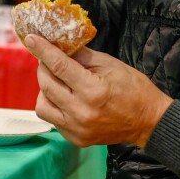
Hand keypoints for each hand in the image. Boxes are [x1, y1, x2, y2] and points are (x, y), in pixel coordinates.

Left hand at [24, 34, 172, 147]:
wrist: (148, 121)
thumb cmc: (133, 89)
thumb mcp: (110, 64)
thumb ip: (81, 55)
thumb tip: (58, 44)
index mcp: (93, 91)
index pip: (58, 66)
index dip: (42, 50)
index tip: (31, 39)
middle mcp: (81, 113)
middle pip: (46, 85)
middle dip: (43, 67)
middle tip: (49, 59)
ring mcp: (77, 129)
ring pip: (42, 105)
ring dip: (46, 89)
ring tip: (59, 82)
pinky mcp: (76, 139)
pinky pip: (52, 119)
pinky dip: (54, 105)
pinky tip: (67, 98)